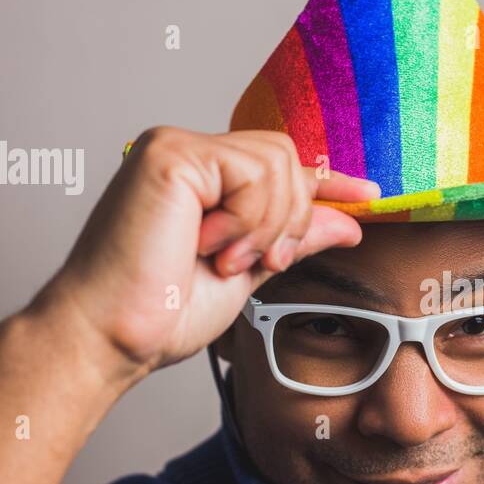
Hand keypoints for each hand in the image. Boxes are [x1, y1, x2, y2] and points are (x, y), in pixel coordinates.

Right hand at [31, 126, 378, 378]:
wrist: (113, 336)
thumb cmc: (160, 312)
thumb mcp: (247, 273)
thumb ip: (291, 240)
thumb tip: (346, 222)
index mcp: (201, 179)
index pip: (279, 164)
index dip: (326, 180)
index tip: (370, 196)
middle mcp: (187, 153)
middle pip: (286, 157)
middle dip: (290, 219)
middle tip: (257, 263)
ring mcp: (176, 147)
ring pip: (278, 163)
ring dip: (267, 225)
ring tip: (224, 259)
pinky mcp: (171, 153)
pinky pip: (252, 172)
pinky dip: (247, 220)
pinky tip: (209, 246)